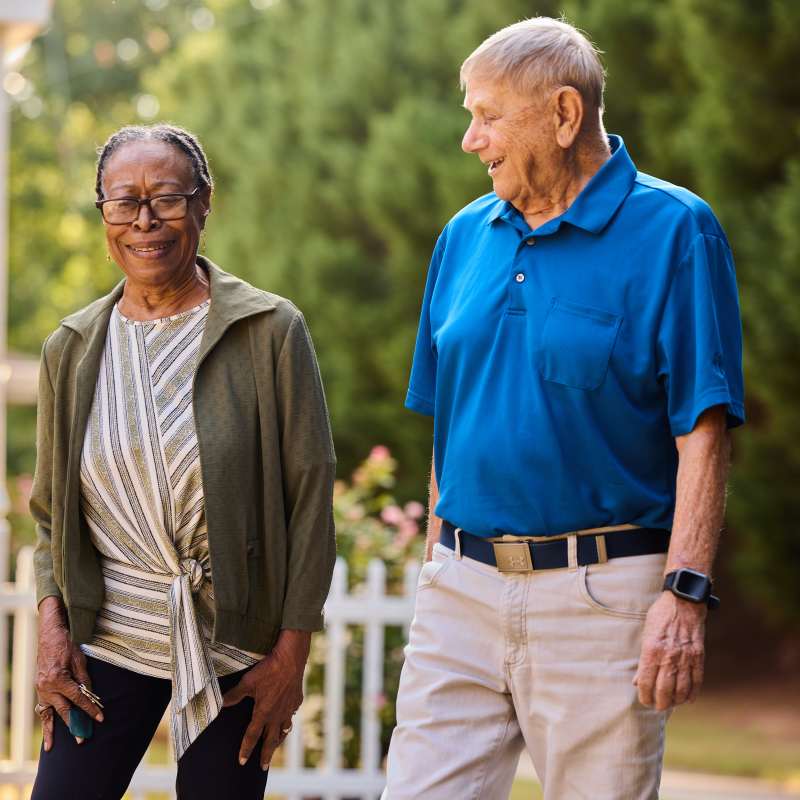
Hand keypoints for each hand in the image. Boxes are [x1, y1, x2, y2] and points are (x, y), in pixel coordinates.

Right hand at [35, 597, 103, 749]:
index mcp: (60, 679)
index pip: (79, 699)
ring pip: (49, 713)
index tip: (100, 718)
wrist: (49, 636)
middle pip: (64, 710)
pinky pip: (42, 709)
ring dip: (54, 729)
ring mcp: (41, 690)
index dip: (90, 709)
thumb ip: (85, 680)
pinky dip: (45, 722)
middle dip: (74, 725)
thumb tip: (91, 696)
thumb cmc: (67, 646)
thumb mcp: (80, 661)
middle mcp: (48, 688)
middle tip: (82, 738)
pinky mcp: (39, 690)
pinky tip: (47, 734)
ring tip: (54, 747)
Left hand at [222, 629, 309, 769]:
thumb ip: (234, 695)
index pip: (252, 736)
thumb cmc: (268, 670)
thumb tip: (220, 704)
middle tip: (263, 767)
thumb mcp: (247, 682)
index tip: (241, 761)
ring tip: (277, 744)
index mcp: (263, 713)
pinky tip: (288, 718)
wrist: (290, 659)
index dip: (246, 749)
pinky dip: (289, 719)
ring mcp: (288, 708)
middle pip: (271, 740)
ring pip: (284, 729)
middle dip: (266, 755)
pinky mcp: (297, 699)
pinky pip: (292, 714)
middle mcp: (277, 715)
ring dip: (279, 739)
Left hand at [633, 590, 705, 710]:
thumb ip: (643, 659)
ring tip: (671, 704)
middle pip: (664, 690)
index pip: (646, 682)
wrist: (684, 602)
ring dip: (676, 701)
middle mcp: (668, 656)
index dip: (645, 695)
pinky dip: (693, 692)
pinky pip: (697, 680)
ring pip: (682, 689)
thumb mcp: (646, 634)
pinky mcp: (698, 656)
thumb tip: (637, 681)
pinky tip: (688, 699)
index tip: (644, 700)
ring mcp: (685, 657)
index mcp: (651, 650)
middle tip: (657, 706)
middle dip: (660, 703)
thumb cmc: (660, 616)